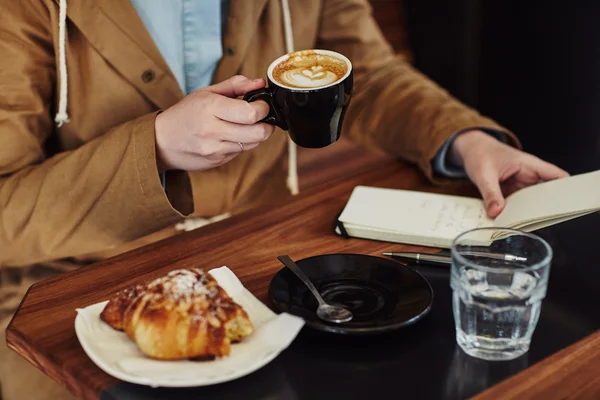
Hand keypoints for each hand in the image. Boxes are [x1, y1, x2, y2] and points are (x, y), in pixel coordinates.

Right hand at [154, 75, 274, 172]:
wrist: (161, 141)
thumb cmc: (185, 114)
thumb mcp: (206, 92)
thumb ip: (236, 85)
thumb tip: (260, 83)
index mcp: (210, 108)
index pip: (251, 113)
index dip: (263, 108)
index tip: (261, 104)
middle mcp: (213, 131)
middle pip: (258, 133)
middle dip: (267, 124)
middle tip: (261, 117)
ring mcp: (216, 149)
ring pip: (253, 144)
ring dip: (256, 134)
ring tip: (245, 125)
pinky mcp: (218, 161)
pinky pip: (241, 152)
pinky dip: (243, 143)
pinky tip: (231, 136)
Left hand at [449, 130, 568, 217]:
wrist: (471, 150)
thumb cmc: (481, 154)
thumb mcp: (484, 174)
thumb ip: (490, 193)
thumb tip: (496, 213)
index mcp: (530, 166)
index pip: (557, 176)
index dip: (565, 190)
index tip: (566, 205)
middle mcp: (530, 176)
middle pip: (547, 194)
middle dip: (546, 207)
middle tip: (539, 221)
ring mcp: (522, 186)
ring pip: (533, 202)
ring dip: (529, 213)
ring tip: (524, 225)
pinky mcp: (513, 193)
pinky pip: (519, 205)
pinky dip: (516, 213)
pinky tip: (511, 222)